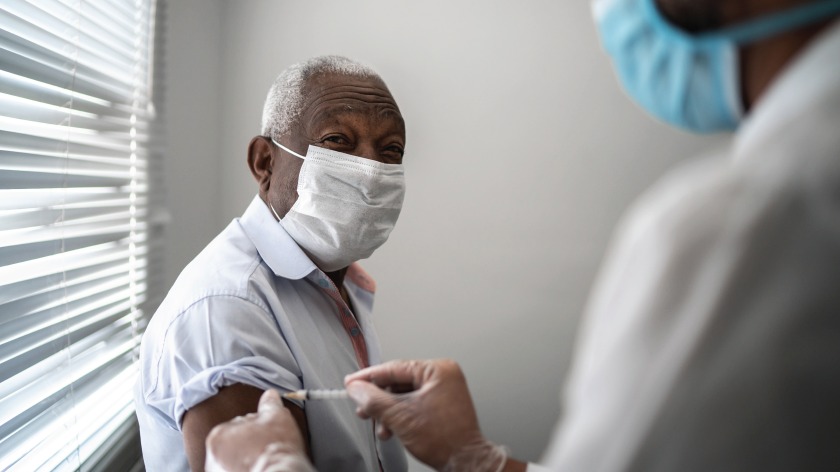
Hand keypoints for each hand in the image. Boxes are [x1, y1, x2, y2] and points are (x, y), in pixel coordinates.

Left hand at [205, 390, 313, 471]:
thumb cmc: (274, 448)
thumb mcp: (277, 417)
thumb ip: (270, 404)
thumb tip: (270, 394)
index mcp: (218, 435)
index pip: (239, 428)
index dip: (258, 430)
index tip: (268, 438)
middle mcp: (212, 458)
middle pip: (235, 447)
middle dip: (249, 447)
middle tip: (266, 451)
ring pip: (235, 463)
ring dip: (247, 461)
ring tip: (263, 462)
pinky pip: (236, 470)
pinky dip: (247, 470)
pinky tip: (259, 469)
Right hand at [345, 359, 505, 470]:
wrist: (465, 462)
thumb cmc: (445, 440)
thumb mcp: (400, 417)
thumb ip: (373, 400)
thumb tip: (356, 389)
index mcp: (438, 370)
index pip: (395, 368)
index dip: (368, 377)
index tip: (351, 382)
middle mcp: (443, 376)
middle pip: (398, 382)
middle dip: (378, 400)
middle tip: (362, 408)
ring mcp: (443, 390)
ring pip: (404, 395)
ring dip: (387, 411)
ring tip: (378, 424)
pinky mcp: (441, 404)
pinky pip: (413, 403)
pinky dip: (400, 415)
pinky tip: (391, 428)